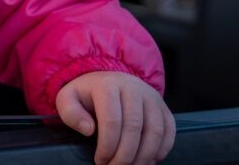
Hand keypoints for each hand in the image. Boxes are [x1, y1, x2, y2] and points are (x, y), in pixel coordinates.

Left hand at [55, 71, 174, 164]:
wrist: (107, 81)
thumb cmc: (86, 95)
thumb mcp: (68, 99)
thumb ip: (71, 113)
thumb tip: (89, 130)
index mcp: (108, 85)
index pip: (111, 121)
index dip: (107, 146)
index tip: (100, 161)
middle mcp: (133, 87)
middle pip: (134, 128)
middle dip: (124, 155)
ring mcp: (151, 96)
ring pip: (155, 131)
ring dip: (143, 156)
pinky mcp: (163, 107)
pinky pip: (169, 131)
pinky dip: (161, 150)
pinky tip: (147, 161)